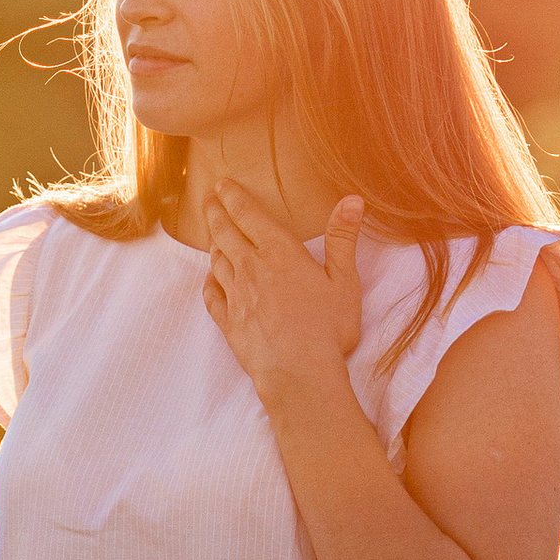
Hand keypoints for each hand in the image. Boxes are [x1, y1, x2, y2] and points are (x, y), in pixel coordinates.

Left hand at [202, 182, 364, 411]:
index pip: (248, 215)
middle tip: (208, 201)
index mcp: (279, 253)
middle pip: (225, 233)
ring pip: (216, 261)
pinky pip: (211, 296)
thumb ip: (343, 239)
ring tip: (214, 236)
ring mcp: (235, 296)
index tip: (220, 185)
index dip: (232, 197)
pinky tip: (211, 280)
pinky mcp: (228, 322)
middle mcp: (251, 269)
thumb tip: (351, 200)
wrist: (299, 375)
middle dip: (215, 213)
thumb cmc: (327, 329)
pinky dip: (209, 282)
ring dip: (214, 245)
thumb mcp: (345, 281)